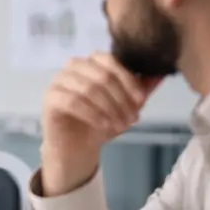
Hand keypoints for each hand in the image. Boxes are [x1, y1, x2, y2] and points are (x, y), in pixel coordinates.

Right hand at [40, 53, 161, 193]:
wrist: (76, 148)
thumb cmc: (99, 123)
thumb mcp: (124, 105)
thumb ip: (139, 89)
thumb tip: (160, 74)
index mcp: (89, 63)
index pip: (109, 60)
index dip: (128, 80)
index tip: (141, 101)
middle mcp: (71, 68)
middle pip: (100, 75)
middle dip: (120, 98)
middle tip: (132, 119)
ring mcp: (57, 82)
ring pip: (88, 88)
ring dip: (109, 108)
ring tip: (120, 125)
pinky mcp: (49, 99)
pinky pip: (73, 101)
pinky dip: (93, 114)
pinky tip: (104, 125)